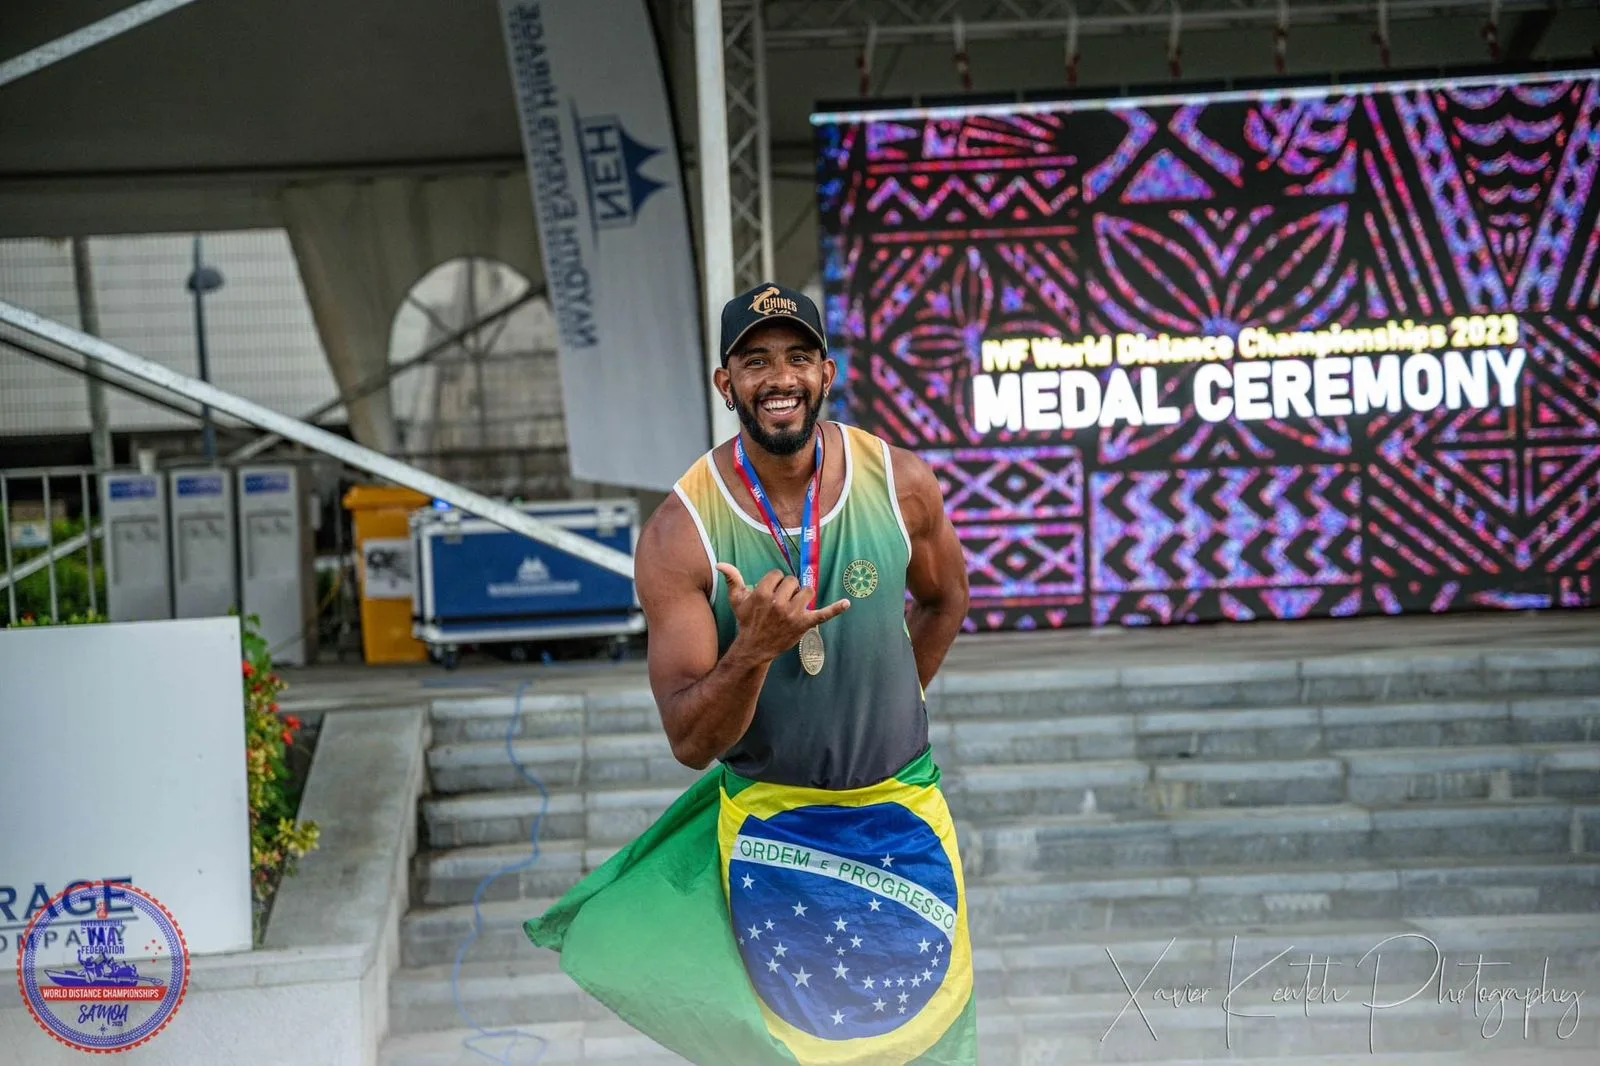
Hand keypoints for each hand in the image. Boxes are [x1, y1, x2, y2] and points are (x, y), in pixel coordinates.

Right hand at [717, 564, 850, 663]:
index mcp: (762, 594)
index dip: (775, 582)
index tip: (770, 593)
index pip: (778, 575)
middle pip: (793, 581)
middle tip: (779, 603)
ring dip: (802, 596)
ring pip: (807, 591)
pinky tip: (847, 603)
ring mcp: (793, 614)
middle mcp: (779, 603)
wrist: (755, 647)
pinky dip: (836, 609)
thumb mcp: (737, 601)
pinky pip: (824, 614)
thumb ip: (732, 579)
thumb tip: (720, 564)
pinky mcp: (805, 624)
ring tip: (793, 605)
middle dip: (787, 589)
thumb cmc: (746, 621)